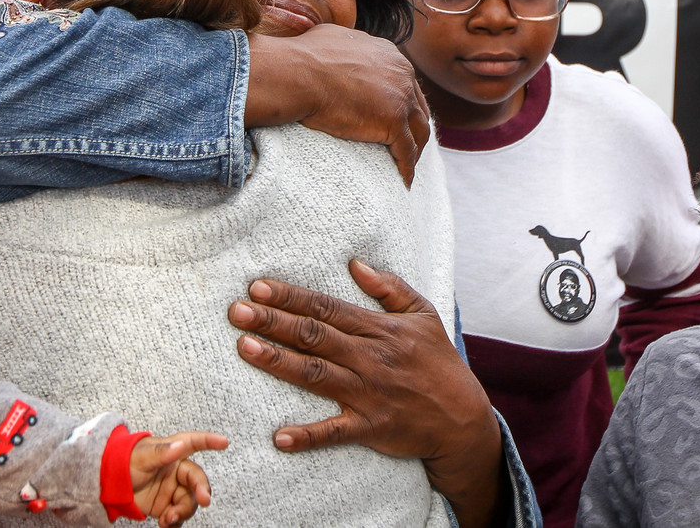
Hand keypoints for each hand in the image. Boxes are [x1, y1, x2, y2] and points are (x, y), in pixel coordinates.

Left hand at [130, 432, 228, 527]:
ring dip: (182, 512)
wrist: (108, 485)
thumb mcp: (140, 458)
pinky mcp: (166, 505)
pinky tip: (166, 524)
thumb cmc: (123, 462)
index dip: (209, 441)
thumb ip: (161, 452)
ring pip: (189, 501)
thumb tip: (179, 445)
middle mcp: (176, 470)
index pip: (193, 443)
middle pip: (197, 480)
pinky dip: (175, 522)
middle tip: (204, 501)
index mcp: (172, 452)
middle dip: (202, 491)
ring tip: (168, 518)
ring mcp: (172, 489)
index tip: (224, 442)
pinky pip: (178, 515)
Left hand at [228, 260, 502, 527]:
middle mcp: (369, 358)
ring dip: (279, 362)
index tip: (258, 286)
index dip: (291, 296)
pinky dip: (308, 436)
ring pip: (316, 374)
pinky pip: (335, 432)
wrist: (464, 417)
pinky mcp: (371, 427)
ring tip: (245, 349)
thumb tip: (355, 263)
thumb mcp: (423, 314)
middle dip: (273, 322)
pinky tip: (279, 437)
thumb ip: (389, 287)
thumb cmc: (439, 362)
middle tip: (236, 311)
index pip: (326, 307)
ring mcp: (369, 393)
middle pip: (314, 335)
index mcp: (378, 329)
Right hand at [245, 26, 429, 186]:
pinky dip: (407, 168)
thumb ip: (347, 45)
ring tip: (407, 166)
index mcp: (389, 54)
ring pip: (419, 130)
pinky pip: (407, 151)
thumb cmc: (303, 58)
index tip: (397, 118)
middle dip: (415, 126)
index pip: (405, 83)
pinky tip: (404, 181)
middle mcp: (402, 72)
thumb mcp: (333, 38)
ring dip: (416, 150)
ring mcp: (400, 97)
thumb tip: (339, 46)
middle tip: (408, 145)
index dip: (403, 102)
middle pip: (418, 106)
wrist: (297, 74)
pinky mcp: (393, 121)